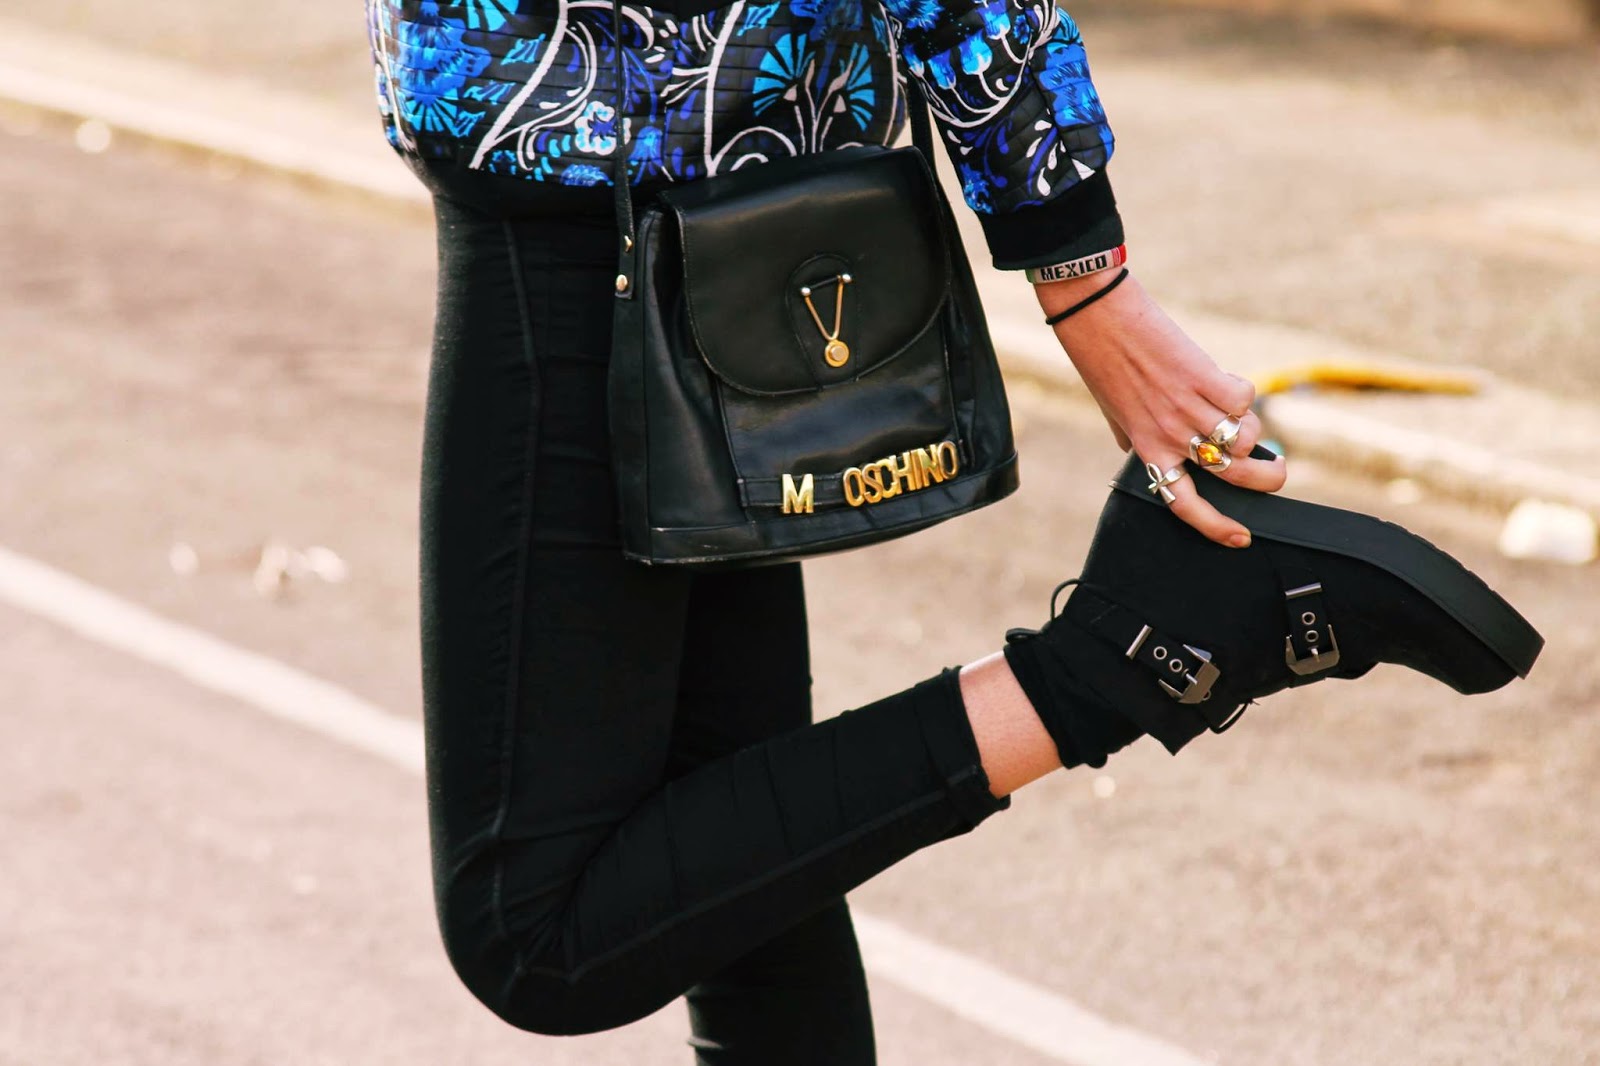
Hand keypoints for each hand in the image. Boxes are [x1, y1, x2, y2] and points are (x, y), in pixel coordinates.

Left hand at [1036, 270, 1286, 547]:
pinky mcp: (1204, 377)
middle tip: (1276, 470)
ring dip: (1252, 430)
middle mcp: (1170, 436)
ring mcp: (1188, 408)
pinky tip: (1222, 379)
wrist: (1096, 317)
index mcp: (1148, 449)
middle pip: (1236, 476)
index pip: (1185, 505)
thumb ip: (1138, 440)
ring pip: (1246, 438)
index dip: (1217, 528)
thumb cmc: (1102, 363)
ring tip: (1235, 413)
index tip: (1241, 538)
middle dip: (1268, 479)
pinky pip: (1244, 398)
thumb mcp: (1115, 414)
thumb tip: (1153, 458)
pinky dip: (1240, 390)